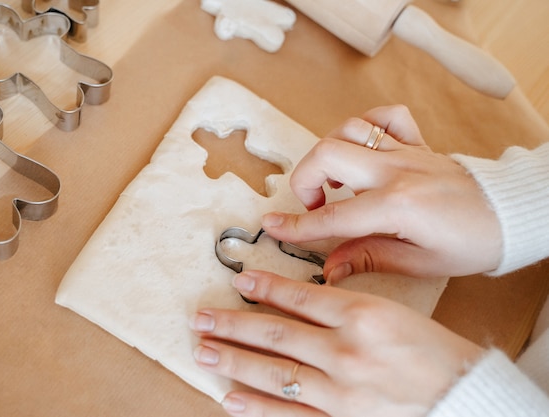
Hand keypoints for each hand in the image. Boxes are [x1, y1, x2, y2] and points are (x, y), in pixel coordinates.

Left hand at [190, 270, 482, 416]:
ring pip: (275, 372)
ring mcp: (341, 390)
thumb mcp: (395, 312)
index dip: (265, 287)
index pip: (301, 297)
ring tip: (203, 350)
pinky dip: (257, 406)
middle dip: (233, 324)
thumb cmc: (436, 352)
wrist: (466, 398)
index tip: (239, 280)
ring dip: (234, 360)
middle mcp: (347, 351)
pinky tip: (230, 397)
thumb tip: (301, 301)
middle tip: (201, 318)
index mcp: (364, 316)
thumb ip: (347, 306)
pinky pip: (290, 414)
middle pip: (277, 333)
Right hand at [261, 105, 501, 280]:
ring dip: (329, 152)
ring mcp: (406, 151)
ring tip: (336, 181)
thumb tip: (330, 268)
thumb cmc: (471, 243)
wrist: (510, 216)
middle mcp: (396, 171)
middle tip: (313, 204)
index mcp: (397, 206)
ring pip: (349, 129)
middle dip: (304, 178)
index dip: (297, 225)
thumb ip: (368, 258)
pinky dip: (366, 127)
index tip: (272, 227)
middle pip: (327, 154)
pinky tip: (364, 150)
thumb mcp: (419, 263)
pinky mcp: (417, 142)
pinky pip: (385, 116)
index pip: (333, 216)